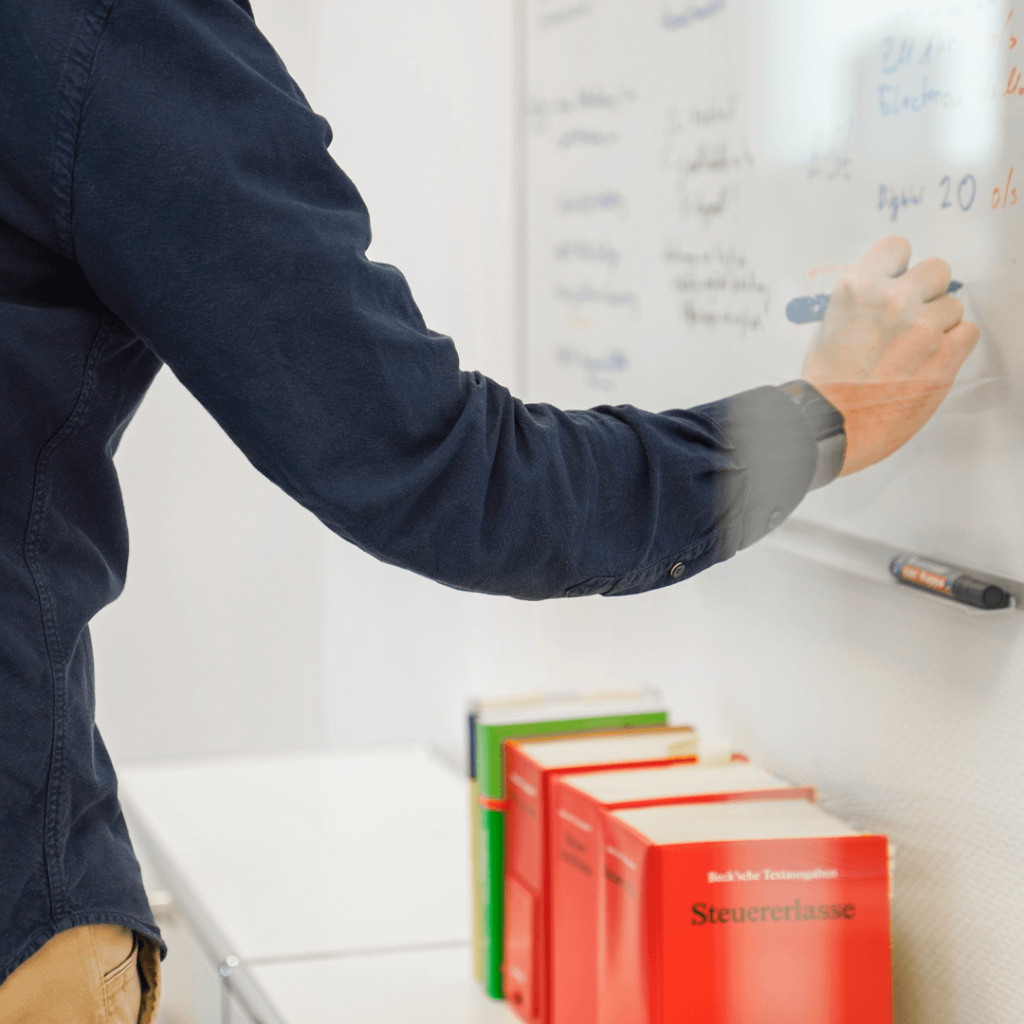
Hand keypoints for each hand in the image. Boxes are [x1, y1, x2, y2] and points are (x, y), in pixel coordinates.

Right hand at [801, 235, 979, 475]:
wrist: (833, 425)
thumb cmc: (825, 386)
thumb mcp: (826, 329)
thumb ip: (858, 305)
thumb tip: (880, 296)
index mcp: (857, 288)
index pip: (897, 247)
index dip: (899, 267)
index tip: (898, 280)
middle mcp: (892, 300)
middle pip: (936, 270)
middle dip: (927, 291)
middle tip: (914, 315)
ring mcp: (922, 327)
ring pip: (953, 305)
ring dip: (940, 323)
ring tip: (917, 348)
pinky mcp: (945, 355)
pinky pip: (968, 332)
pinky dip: (955, 344)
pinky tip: (932, 358)